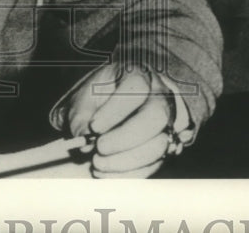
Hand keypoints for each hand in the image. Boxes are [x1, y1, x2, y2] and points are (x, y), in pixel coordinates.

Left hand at [58, 63, 177, 178]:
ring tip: (97, 163)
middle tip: (99, 148)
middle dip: (125, 138)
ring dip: (126, 160)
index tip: (94, 127)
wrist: (108, 108)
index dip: (117, 109)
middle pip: (156, 116)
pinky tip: (106, 173)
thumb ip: (80, 119)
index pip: (137, 87)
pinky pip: (155, 164)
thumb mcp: (82, 101)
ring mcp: (168, 122)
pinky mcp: (167, 147)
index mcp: (137, 74)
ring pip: (160, 144)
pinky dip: (129, 174)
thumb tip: (86, 143)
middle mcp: (159, 95)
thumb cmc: (96, 100)